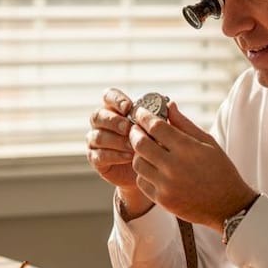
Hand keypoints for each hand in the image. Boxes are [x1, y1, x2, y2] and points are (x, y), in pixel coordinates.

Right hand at [86, 88, 154, 215]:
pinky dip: (114, 155)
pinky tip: (129, 157)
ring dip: (116, 140)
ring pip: (97, 136)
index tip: (128, 107)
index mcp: (115, 109)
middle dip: (113, 121)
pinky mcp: (96, 159)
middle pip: (98, 115)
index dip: (116, 99)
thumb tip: (171, 104)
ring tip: (133, 147)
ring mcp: (96, 141)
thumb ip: (165, 118)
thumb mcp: (162, 131)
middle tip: (128, 128)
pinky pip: (99, 155)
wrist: (149, 171)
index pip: (108, 96)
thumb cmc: (154, 145)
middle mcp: (102, 123)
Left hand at [127, 100, 256, 231]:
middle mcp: (174, 166)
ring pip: (138, 163)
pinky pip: (141, 182)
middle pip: (141, 144)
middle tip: (136, 129)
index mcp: (188, 149)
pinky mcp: (162, 200)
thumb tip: (169, 105)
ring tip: (145, 150)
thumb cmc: (220, 170)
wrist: (228, 205)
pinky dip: (143, 172)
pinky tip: (151, 168)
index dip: (144, 116)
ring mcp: (167, 185)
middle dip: (135, 133)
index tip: (140, 112)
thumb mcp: (208, 143)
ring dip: (138, 153)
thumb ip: (185, 124)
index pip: (156, 127)